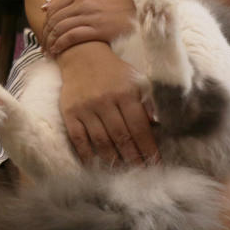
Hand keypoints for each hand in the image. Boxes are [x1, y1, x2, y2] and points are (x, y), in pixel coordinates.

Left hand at [40, 0, 134, 55]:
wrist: (141, 10)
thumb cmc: (118, 5)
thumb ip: (75, 0)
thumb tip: (47, 9)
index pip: (54, 8)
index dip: (46, 23)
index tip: (44, 34)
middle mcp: (83, 2)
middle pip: (55, 19)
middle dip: (46, 35)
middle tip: (44, 46)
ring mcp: (90, 15)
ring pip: (60, 28)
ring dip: (51, 42)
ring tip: (50, 51)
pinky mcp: (98, 29)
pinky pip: (71, 37)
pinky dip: (61, 44)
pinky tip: (58, 51)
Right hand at [56, 42, 157, 165]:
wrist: (83, 55)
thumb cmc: (115, 72)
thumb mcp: (136, 81)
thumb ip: (148, 102)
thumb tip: (160, 126)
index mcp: (126, 93)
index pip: (140, 127)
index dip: (148, 149)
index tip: (155, 165)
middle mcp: (106, 101)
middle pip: (122, 137)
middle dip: (133, 159)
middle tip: (141, 175)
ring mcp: (86, 108)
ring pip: (101, 141)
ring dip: (113, 161)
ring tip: (122, 174)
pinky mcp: (70, 113)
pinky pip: (79, 140)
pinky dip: (88, 156)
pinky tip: (96, 167)